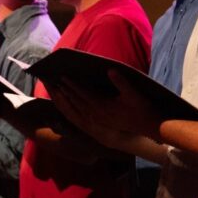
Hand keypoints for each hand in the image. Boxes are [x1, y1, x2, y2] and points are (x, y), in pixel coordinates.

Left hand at [49, 72, 163, 140]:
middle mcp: (95, 115)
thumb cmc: (140, 109)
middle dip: (63, 90)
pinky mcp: (94, 126)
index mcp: (102, 107)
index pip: (83, 94)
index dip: (72, 84)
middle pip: (74, 101)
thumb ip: (121, 82)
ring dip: (62, 100)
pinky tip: (63, 105)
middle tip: (52, 80)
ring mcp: (93, 122)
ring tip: (54, 90)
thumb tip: (111, 69)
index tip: (63, 76)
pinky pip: (76, 118)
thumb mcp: (133, 94)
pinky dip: (68, 110)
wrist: (144, 127)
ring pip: (73, 111)